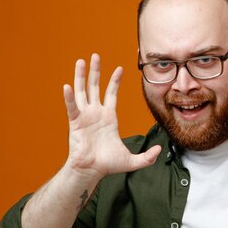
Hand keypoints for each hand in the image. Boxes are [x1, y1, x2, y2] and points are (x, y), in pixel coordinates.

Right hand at [63, 54, 160, 177]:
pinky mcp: (75, 122)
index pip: (111, 94)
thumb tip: (160, 150)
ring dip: (81, 76)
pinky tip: (68, 86)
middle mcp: (95, 113)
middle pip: (95, 87)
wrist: (91, 171)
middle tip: (95, 56)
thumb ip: (147, 157)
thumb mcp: (132, 161)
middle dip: (96, 71)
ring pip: (82, 91)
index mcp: (108, 117)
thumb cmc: (108, 165)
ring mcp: (85, 116)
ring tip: (80, 61)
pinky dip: (69, 97)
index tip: (120, 68)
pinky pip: (72, 107)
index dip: (115, 80)